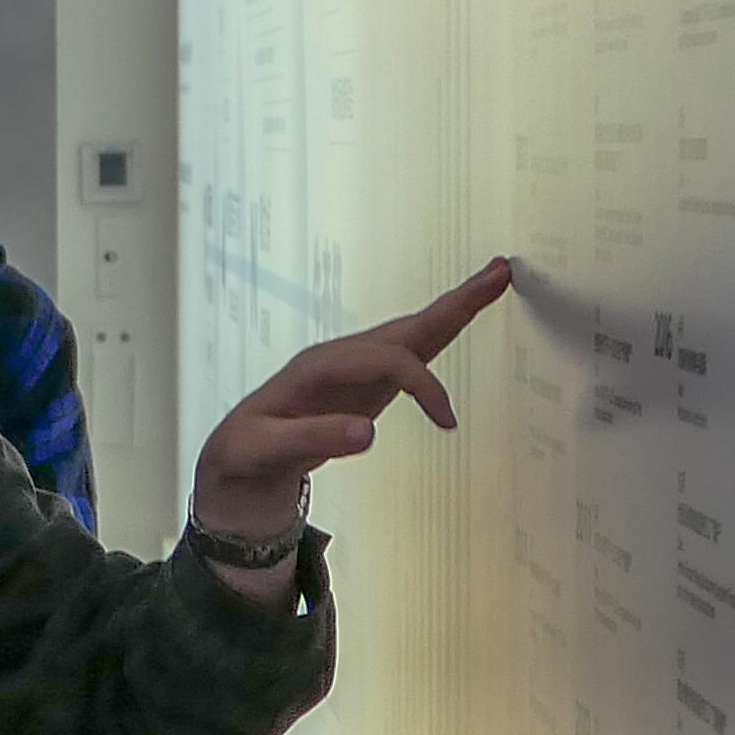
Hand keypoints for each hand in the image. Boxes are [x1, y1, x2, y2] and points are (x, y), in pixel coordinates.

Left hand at [192, 259, 517, 539]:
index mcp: (315, 367)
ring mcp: (352, 367)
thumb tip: (368, 432)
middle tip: (498, 273)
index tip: (447, 420)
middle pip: (403, 327)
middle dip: (452, 304)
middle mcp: (338, 358)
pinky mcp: (364, 382)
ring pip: (409, 334)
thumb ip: (313, 439)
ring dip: (452, 310)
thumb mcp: (266, 450)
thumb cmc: (246, 451)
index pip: (384, 361)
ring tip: (493, 281)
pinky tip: (460, 319)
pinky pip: (409, 354)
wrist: (236, 460)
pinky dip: (438, 334)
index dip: (421, 385)